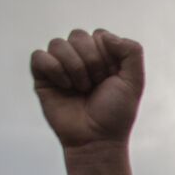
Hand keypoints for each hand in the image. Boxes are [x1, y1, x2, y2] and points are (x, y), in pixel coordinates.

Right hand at [30, 29, 142, 174]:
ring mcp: (60, 66)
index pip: (99, 35)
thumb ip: (132, 52)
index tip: (111, 78)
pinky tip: (65, 87)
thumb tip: (104, 36)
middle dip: (91, 62)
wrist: (96, 139)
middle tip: (95, 85)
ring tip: (81, 88)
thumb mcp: (134, 81)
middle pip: (78, 35)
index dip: (107, 56)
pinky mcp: (42, 76)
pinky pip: (39, 56)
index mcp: (102, 56)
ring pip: (58, 43)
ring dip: (74, 67)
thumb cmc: (115, 113)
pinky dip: (54, 69)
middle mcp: (80, 57)